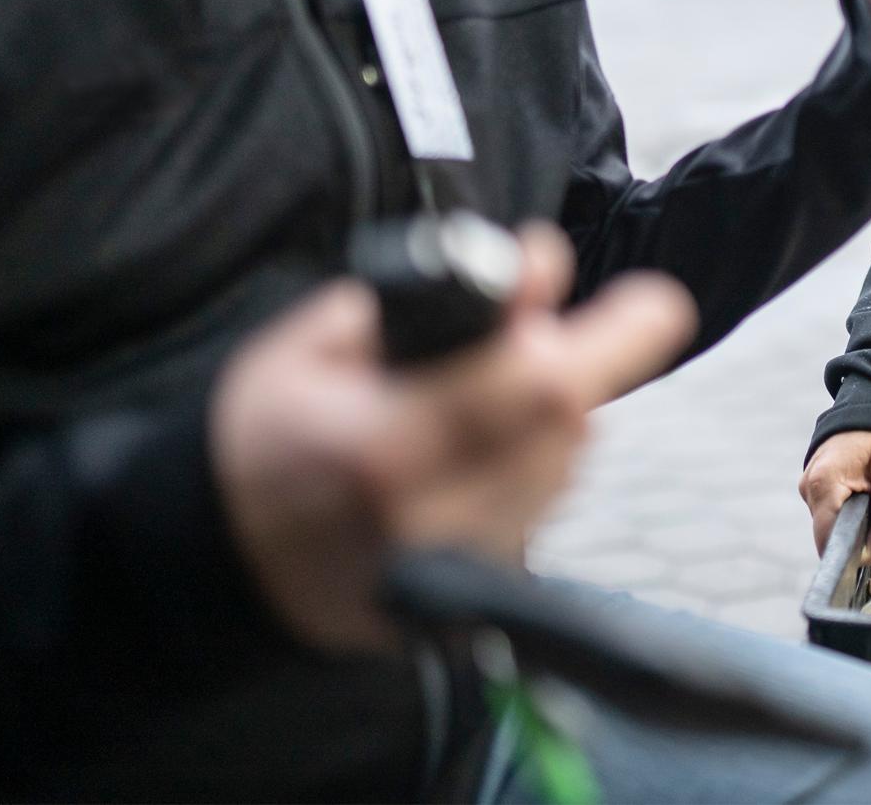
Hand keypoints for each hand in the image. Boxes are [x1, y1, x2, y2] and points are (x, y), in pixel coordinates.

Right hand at [211, 222, 694, 652]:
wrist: (214, 553)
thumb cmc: (264, 427)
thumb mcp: (324, 337)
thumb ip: (440, 299)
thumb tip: (543, 265)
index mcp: (385, 447)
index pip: (538, 387)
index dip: (612, 340)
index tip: (656, 302)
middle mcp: (430, 521)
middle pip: (566, 427)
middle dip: (571, 365)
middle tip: (530, 331)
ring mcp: (452, 574)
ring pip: (562, 472)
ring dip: (552, 418)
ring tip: (482, 394)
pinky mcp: (464, 606)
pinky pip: (536, 516)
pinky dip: (526, 469)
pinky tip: (473, 452)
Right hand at [799, 430, 870, 557]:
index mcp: (824, 483)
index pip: (831, 541)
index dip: (858, 550)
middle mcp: (809, 488)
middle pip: (832, 536)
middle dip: (860, 535)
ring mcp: (808, 488)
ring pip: (833, 526)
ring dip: (857, 523)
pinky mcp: (814, 488)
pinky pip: (832, 514)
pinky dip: (851, 513)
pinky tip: (865, 495)